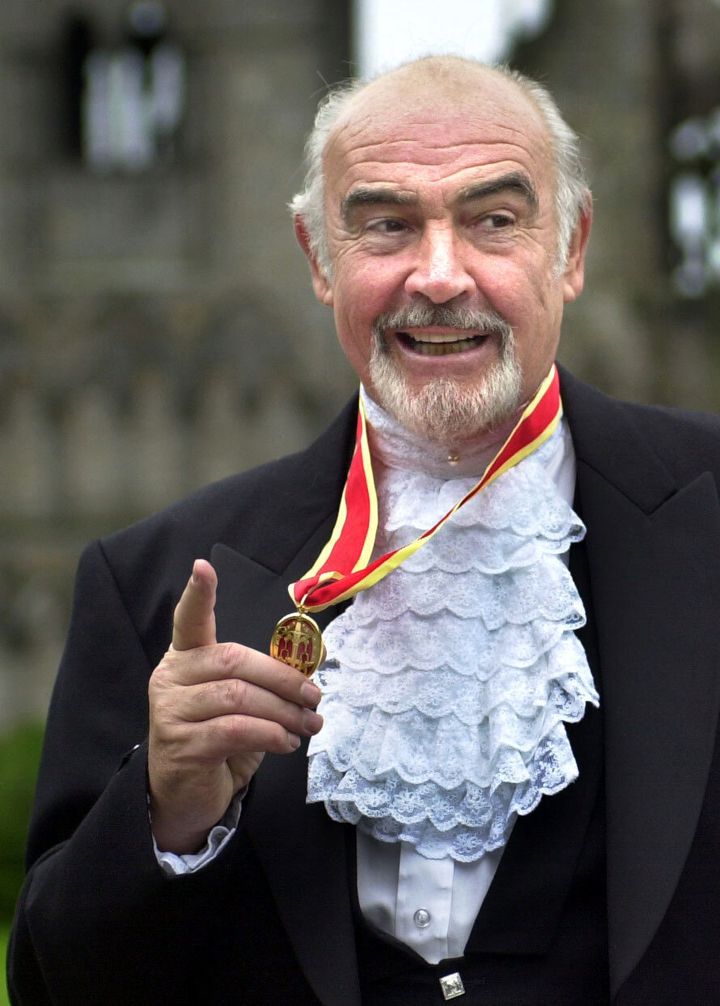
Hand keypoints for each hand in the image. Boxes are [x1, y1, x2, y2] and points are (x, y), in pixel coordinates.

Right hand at [148, 559, 322, 853]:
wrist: (187, 797)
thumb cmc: (218, 741)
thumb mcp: (242, 704)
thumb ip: (260, 681)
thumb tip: (307, 670)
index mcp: (186, 658)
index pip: (189, 620)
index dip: (198, 594)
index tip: (203, 566)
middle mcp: (171, 678)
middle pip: (234, 661)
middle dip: (283, 677)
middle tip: (314, 696)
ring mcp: (171, 712)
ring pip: (239, 698)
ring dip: (284, 712)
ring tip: (309, 724)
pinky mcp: (180, 746)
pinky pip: (235, 730)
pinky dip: (270, 734)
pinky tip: (287, 742)